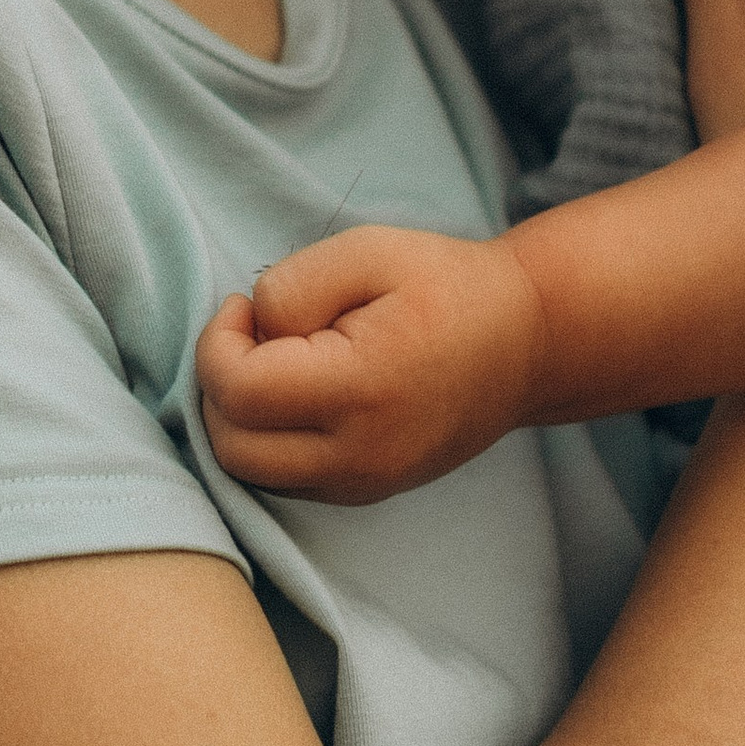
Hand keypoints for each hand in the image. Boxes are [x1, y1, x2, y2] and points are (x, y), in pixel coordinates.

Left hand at [197, 224, 546, 501]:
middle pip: (231, 445)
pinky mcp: (364, 494)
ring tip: (276, 363)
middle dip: (219, 383)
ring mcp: (364, 484)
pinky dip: (266, 439)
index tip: (245, 306)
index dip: (218, 341)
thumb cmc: (446, 287)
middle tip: (254, 334)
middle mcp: (361, 455)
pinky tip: (296, 393)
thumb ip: (292, 286)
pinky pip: (281, 479)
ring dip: (238, 416)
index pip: (238, 390)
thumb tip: (250, 333)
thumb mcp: (368, 251)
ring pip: (248, 471)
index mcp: (363, 390)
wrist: (526, 343)